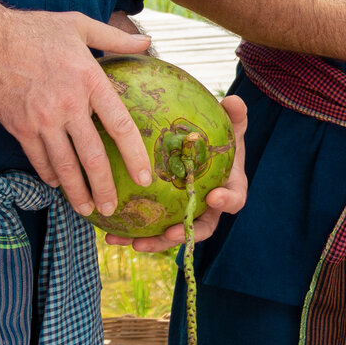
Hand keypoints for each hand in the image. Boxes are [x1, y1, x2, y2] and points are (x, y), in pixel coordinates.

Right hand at [0, 7, 152, 216]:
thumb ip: (115, 38)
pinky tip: (58, 184)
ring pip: (65, 165)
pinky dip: (50, 175)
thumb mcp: (79, 24)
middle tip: (112, 208)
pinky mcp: (20, 127)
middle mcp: (70, 105)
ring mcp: (43, 120)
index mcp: (90, 80)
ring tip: (87, 209)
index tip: (144, 177)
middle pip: (93, 156)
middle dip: (105, 187)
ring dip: (77, 192)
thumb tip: (147, 42)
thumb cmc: (36, 30)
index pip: (120, 126)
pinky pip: (39, 159)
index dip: (135, 155)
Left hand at [106, 96, 249, 251]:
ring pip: (172, 235)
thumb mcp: (231, 125)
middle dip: (185, 234)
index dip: (227, 201)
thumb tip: (235, 102)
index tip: (213, 197)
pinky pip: (151, 229)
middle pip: (201, 228)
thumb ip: (235, 115)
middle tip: (170, 234)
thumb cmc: (222, 138)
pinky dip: (132, 234)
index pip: (234, 199)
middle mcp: (209, 209)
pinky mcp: (166, 218)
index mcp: (229, 188)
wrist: (206, 150)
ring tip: (132, 243)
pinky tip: (110, 235)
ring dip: (153, 242)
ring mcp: (187, 216)